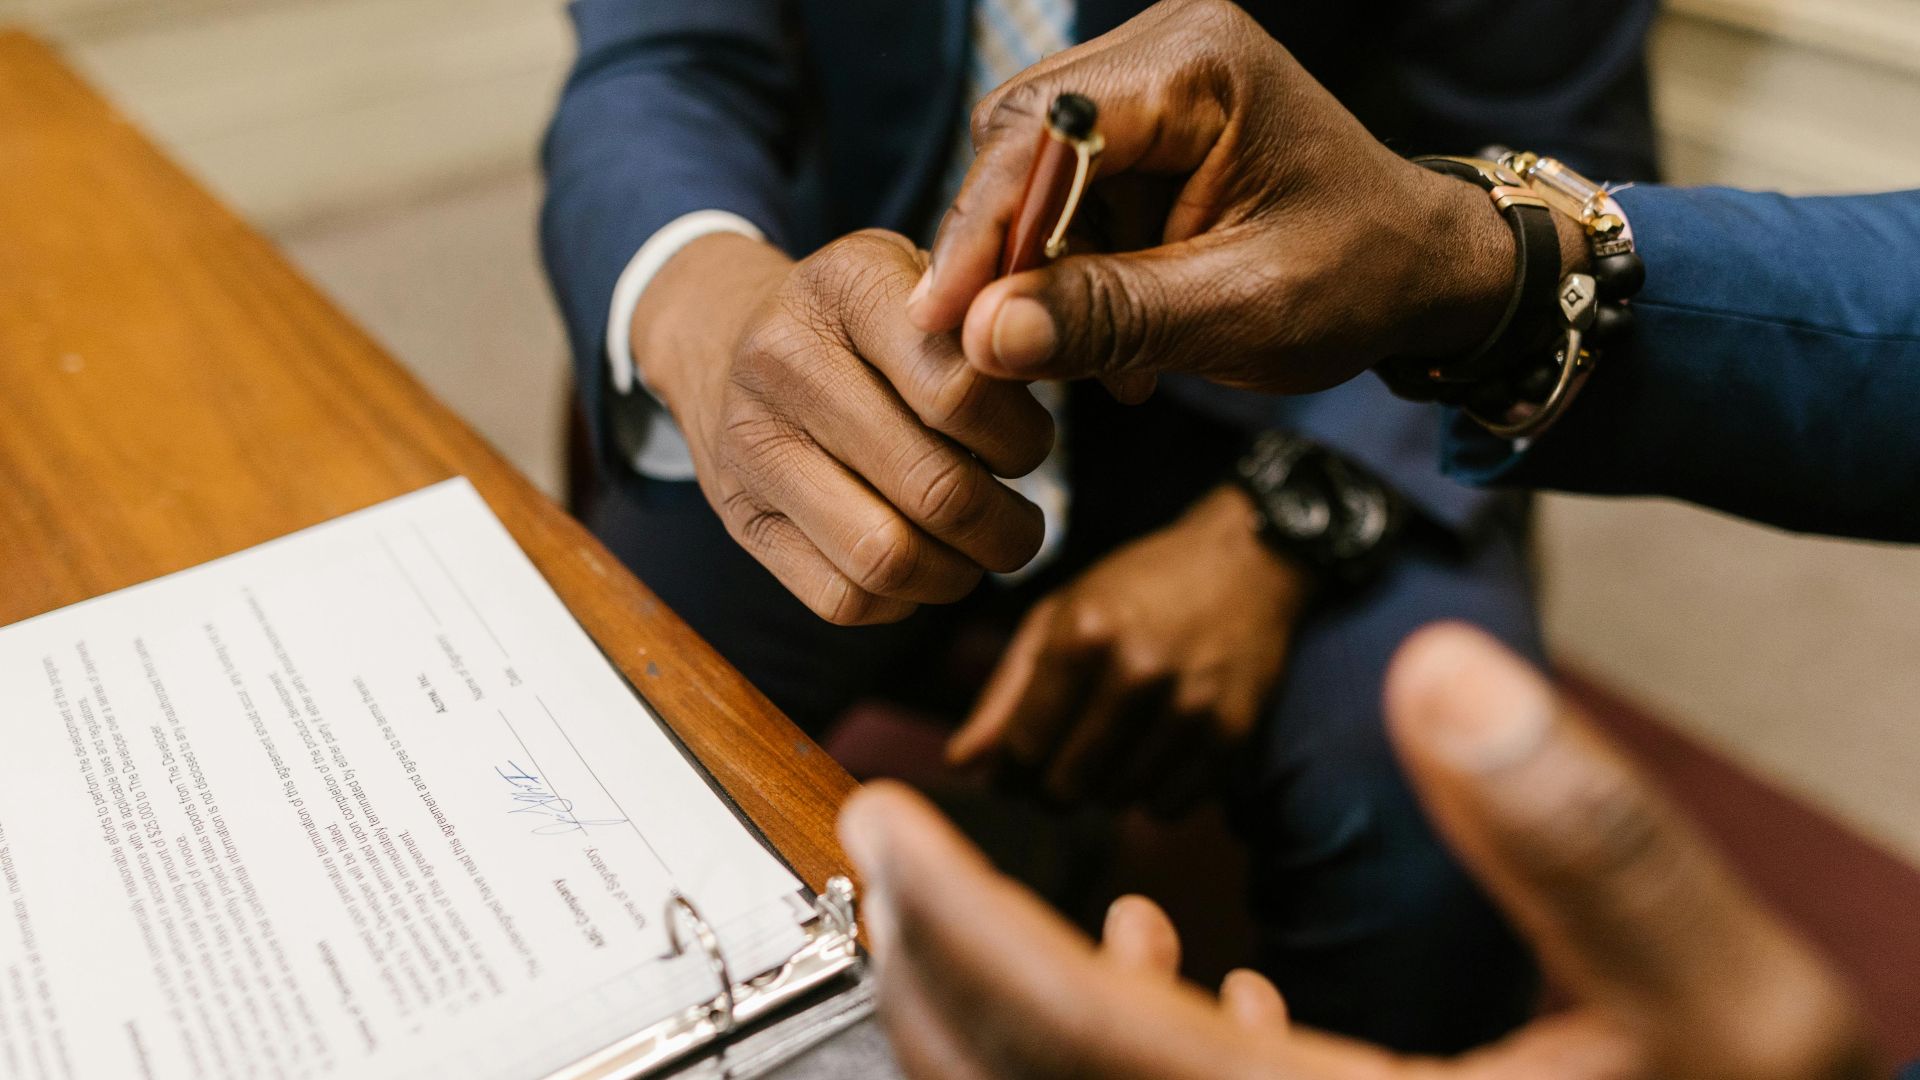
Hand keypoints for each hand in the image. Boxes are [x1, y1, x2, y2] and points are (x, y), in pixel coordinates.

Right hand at [633, 229, 1053, 624]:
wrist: (732, 342)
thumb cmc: (873, 322)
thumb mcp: (934, 286)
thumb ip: (1002, 321)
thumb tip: (1079, 363)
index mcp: (849, 285)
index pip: (961, 393)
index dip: (1021, 440)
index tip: (1027, 444)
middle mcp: (784, 360)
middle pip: (936, 489)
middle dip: (1006, 527)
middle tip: (1022, 524)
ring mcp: (751, 445)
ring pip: (887, 558)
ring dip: (958, 573)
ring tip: (975, 550)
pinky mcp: (739, 517)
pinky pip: (844, 599)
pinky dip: (902, 600)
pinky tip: (919, 563)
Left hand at [841, 624, 1873, 1079]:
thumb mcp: (1720, 1006)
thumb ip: (1579, 837)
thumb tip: (1448, 674)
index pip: (1066, 1027)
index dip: (952, 915)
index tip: (883, 818)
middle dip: (935, 965)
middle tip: (889, 856)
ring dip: (1010, 1005)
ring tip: (987, 901)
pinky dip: (1121, 1039)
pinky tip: (1171, 970)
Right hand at [906, 0, 1575, 395]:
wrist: (1422, 268)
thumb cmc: (1359, 280)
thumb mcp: (1241, 310)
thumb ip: (1112, 318)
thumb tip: (983, 339)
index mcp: (1200, 66)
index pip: (1045, 131)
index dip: (982, 228)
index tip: (939, 320)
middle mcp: (1166, 49)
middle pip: (1019, 141)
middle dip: (1004, 253)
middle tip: (989, 350)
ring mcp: (1152, 83)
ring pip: (1031, 174)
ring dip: (1041, 270)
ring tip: (1091, 355)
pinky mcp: (1143, 128)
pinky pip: (1066, 194)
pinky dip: (1071, 268)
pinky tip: (1111, 332)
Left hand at [947, 485, 1305, 811]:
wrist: (1246, 562)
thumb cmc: (1136, 589)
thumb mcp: (1059, 617)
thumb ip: (1005, 693)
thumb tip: (960, 765)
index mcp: (1082, 635)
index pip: (1023, 749)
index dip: (1009, 775)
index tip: (1010, 775)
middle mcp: (1136, 672)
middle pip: (1067, 786)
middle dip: (1052, 788)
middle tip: (1059, 768)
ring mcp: (1190, 705)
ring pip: (1118, 801)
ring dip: (1104, 790)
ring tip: (1110, 750)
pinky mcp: (1233, 732)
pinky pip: (1170, 806)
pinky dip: (1152, 795)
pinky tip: (1152, 754)